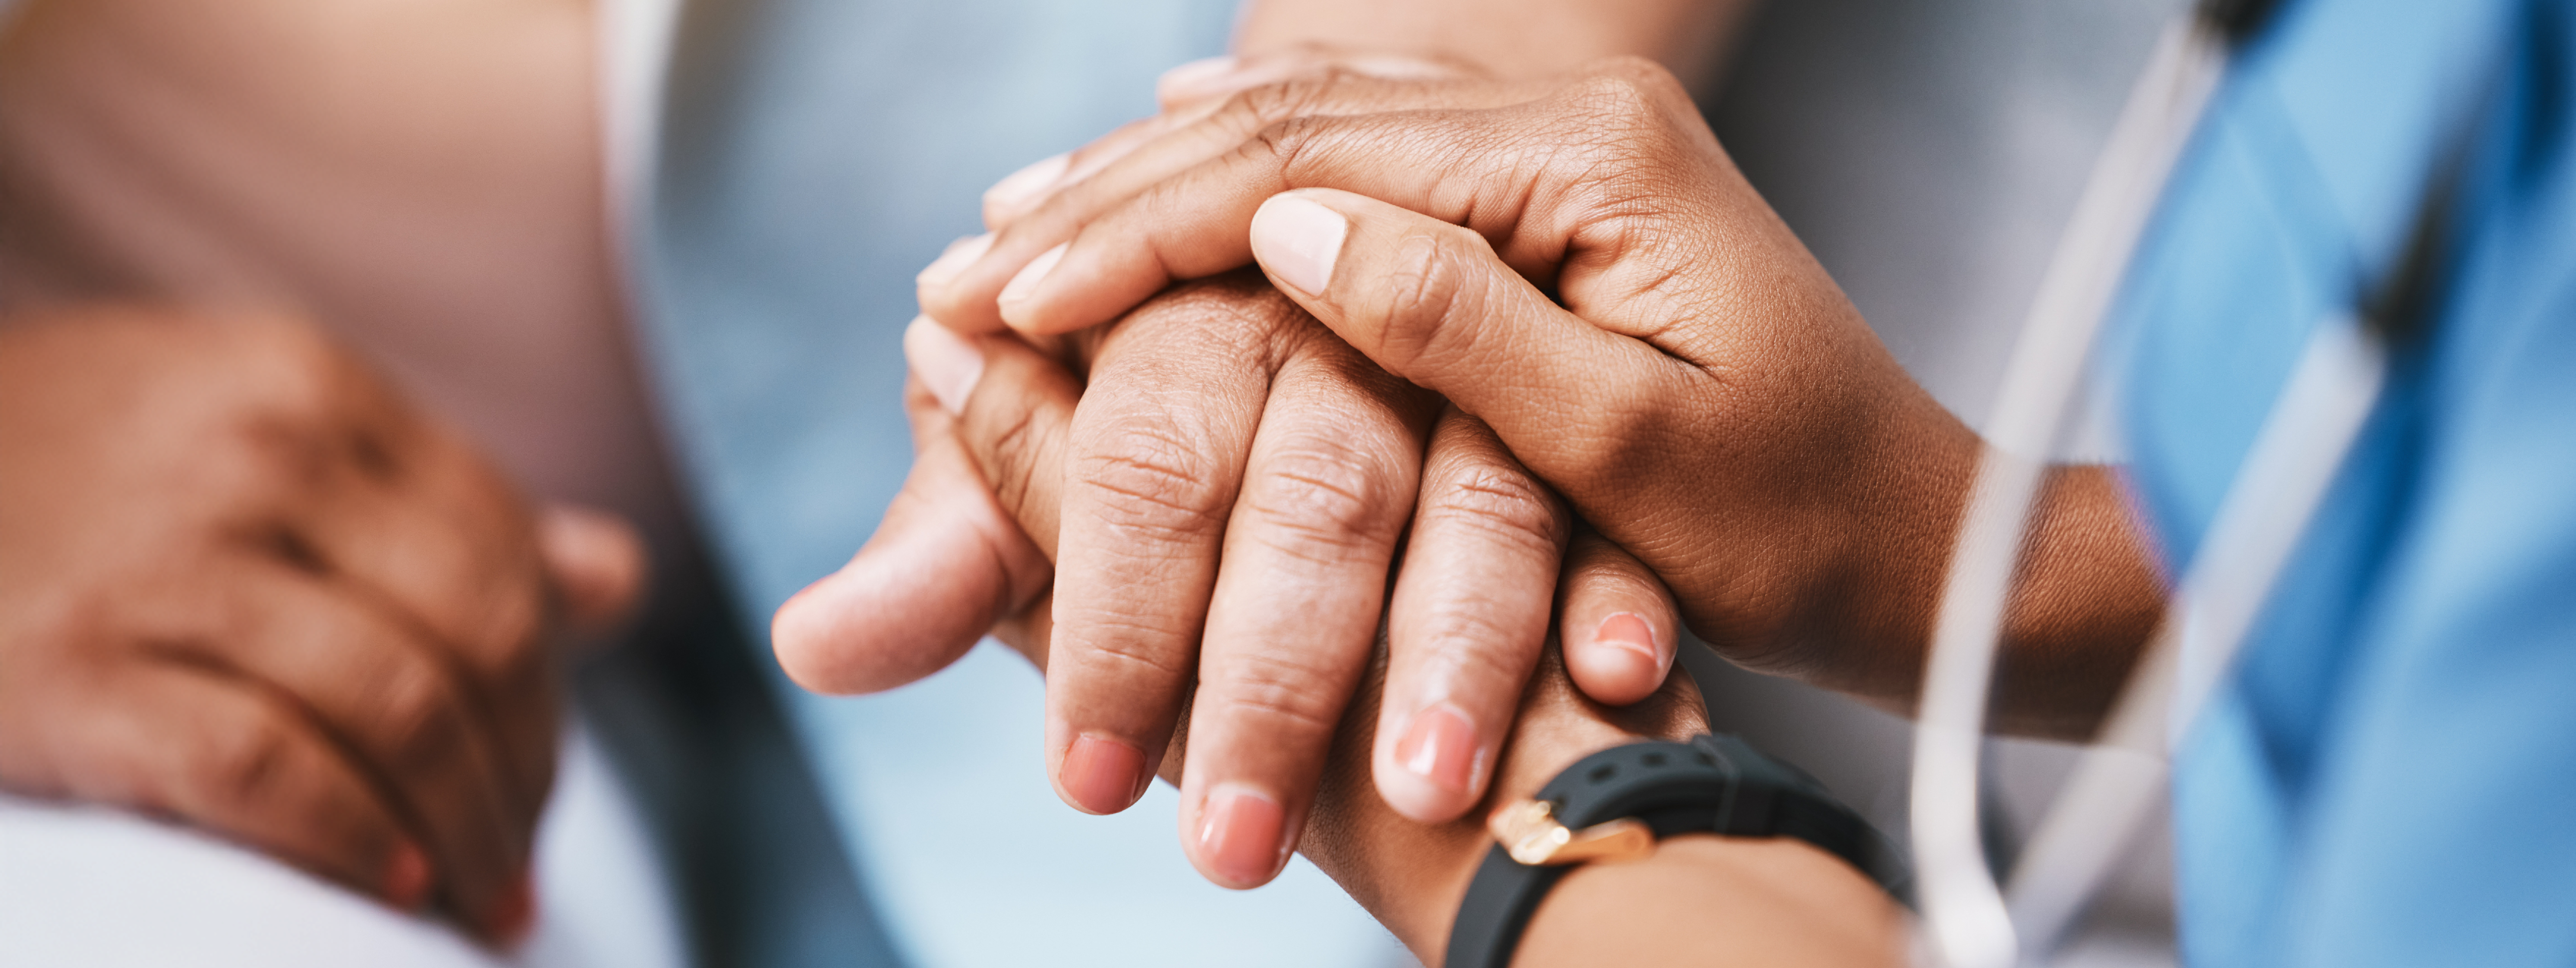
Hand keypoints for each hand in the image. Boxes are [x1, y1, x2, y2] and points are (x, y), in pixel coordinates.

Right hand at [0, 309, 645, 940]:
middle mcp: (254, 456)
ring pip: (399, 709)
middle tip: (514, 867)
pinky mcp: (68, 669)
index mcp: (315, 392)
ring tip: (469, 900)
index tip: (534, 782)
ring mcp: (159, 560)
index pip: (506, 558)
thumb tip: (615, 577)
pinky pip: (266, 770)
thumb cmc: (67, 478)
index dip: (548, 694)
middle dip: (522, 775)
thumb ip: (435, 508)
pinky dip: (348, 842)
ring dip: (459, 832)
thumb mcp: (255, 440)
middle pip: (479, 639)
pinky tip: (384, 887)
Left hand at [772, 276, 1681, 888]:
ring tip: (1421, 800)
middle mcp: (1339, 340)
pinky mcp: (1584, 452)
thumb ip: (960, 571)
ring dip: (1449, 654)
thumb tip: (815, 644)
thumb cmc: (1174, 473)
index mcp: (1192, 323)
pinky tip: (1619, 680)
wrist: (1330, 327)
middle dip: (1269, 684)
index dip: (1114, 633)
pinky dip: (1614, 602)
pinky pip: (1615, 523)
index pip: (1142, 469)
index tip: (1091, 785)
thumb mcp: (1058, 513)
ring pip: (1475, 512)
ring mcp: (1475, 392)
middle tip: (1228, 851)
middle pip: (1310, 502)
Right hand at [908, 60, 2164, 732]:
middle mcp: (1574, 120)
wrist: (1915, 534)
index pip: (1313, 162)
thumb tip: (1292, 231)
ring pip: (1322, 125)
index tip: (1012, 284)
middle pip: (1301, 121)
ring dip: (1166, 173)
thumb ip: (1460, 328)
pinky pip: (1374, 148)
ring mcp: (1569, 142)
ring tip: (1025, 218)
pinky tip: (1174, 158)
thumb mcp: (1629, 452)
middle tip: (973, 256)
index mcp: (1588, 163)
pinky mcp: (1561, 189)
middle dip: (1122, 191)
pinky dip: (1256, 165)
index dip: (1146, 224)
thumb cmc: (1792, 522)